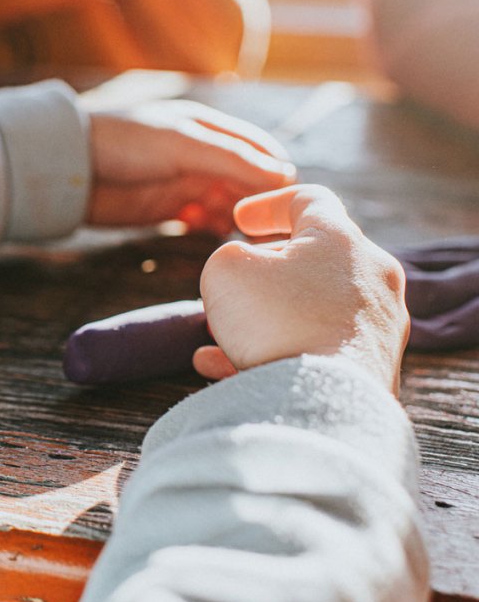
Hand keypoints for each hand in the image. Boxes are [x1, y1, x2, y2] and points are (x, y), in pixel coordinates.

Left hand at [86, 100, 295, 232]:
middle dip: (260, 201)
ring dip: (240, 218)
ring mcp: (185, 182)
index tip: (290, 200)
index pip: (258, 149)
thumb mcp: (183, 145)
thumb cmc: (124, 142)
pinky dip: (216, 228)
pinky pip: (204, 220)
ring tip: (250, 238)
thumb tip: (285, 175)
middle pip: (247, 180)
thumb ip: (232, 160)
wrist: (72, 169)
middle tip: (274, 229)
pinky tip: (220, 238)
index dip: (277, 172)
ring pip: (229, 203)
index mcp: (207, 127)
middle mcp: (201, 155)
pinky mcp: (168, 208)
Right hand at [195, 185, 409, 394]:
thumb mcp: (227, 268)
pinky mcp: (373, 369)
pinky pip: (317, 349)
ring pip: (312, 308)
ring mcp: (378, 327)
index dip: (268, 204)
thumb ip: (232, 257)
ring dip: (266, 314)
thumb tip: (249, 277)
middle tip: (234, 283)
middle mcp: (372, 277)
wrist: (324, 401)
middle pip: (314, 259)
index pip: (309, 200)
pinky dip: (275, 351)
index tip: (240, 221)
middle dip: (266, 270)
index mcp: (341, 239)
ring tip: (222, 331)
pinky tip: (224, 366)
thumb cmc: (275, 320)